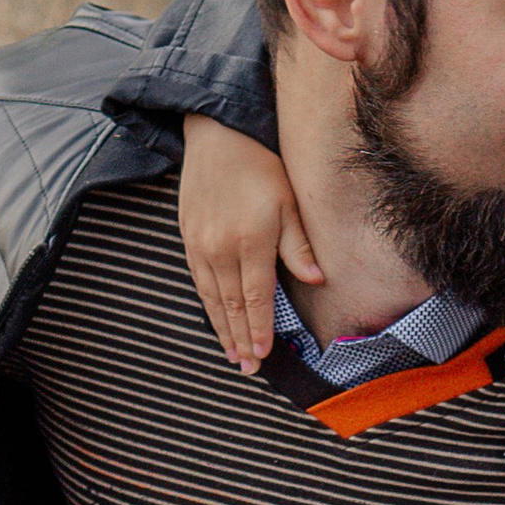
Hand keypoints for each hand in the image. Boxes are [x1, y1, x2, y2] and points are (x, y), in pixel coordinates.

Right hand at [180, 115, 323, 369]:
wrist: (217, 134)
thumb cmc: (261, 164)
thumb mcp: (290, 201)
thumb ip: (299, 244)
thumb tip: (316, 279)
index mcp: (251, 241)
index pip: (256, 297)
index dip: (260, 328)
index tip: (263, 355)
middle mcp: (221, 248)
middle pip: (231, 305)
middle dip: (241, 339)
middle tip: (248, 370)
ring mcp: (200, 244)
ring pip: (211, 298)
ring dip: (222, 329)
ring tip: (232, 355)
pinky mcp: (188, 237)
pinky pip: (197, 281)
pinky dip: (207, 304)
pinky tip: (215, 318)